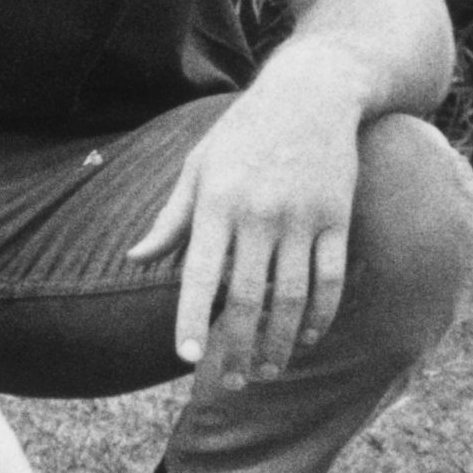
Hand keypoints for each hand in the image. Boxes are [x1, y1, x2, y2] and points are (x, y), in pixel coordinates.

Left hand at [126, 54, 367, 397]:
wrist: (313, 90)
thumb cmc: (244, 131)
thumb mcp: (199, 164)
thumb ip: (171, 217)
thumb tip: (134, 259)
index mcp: (217, 200)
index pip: (199, 272)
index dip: (193, 318)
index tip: (186, 358)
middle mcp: (259, 211)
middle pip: (249, 296)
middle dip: (239, 347)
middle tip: (233, 382)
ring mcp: (303, 216)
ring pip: (292, 296)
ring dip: (281, 341)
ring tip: (268, 370)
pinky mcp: (338, 216)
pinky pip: (330, 278)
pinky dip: (320, 314)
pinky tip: (306, 336)